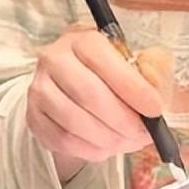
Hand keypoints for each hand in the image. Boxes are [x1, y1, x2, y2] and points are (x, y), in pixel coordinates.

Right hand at [26, 25, 169, 180]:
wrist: (79, 82)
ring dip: (107, 138)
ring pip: (74, 121)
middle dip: (122, 119)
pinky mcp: (33, 117)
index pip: (105, 61)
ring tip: (128, 142)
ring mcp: (39, 89)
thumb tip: (154, 94)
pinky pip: (61, 140)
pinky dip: (89, 150)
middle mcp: (54, 59)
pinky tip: (106, 148)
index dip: (133, 88)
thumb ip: (151, 70)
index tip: (155, 109)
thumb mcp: (139, 59)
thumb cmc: (114, 70)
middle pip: (88, 94)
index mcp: (83, 38)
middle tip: (143, 134)